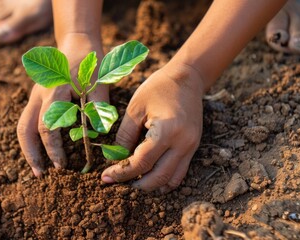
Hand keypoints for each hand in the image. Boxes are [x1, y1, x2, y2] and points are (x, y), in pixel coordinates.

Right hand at [17, 34, 107, 176]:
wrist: (77, 41)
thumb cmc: (90, 62)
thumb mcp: (99, 83)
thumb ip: (98, 107)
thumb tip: (98, 136)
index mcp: (53, 91)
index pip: (48, 126)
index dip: (53, 148)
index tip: (61, 165)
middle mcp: (39, 95)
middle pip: (25, 129)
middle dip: (31, 154)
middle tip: (39, 175)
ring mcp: (35, 96)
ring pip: (22, 126)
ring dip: (27, 148)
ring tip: (36, 168)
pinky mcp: (37, 98)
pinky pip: (28, 121)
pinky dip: (31, 138)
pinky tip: (40, 151)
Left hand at [101, 63, 204, 191]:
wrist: (187, 78)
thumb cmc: (158, 88)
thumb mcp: (135, 108)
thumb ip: (125, 135)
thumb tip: (115, 159)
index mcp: (166, 130)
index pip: (141, 162)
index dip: (122, 172)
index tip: (106, 176)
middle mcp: (183, 143)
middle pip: (157, 177)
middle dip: (134, 184)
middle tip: (116, 182)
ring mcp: (191, 147)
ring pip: (171, 180)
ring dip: (151, 186)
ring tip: (132, 183)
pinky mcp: (193, 147)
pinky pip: (180, 173)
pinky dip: (165, 181)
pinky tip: (150, 179)